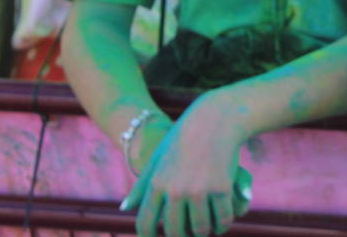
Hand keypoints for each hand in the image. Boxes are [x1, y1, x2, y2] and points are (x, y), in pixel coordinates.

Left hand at [123, 96, 252, 235]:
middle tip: (188, 234)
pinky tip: (221, 222)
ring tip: (206, 230)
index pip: (146, 224)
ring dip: (205, 232)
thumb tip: (123, 208)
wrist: (213, 119)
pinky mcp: (221, 187)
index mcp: (156, 184)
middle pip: (175, 232)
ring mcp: (199, 190)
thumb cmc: (182, 140)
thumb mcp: (157, 160)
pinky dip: (223, 224)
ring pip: (201, 229)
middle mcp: (176, 190)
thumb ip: (140, 187)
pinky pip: (223, 218)